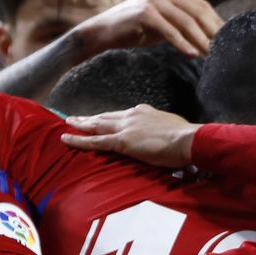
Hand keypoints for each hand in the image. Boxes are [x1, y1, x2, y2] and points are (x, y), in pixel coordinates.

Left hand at [61, 104, 200, 166]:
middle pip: (105, 116)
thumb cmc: (185, 138)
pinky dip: (79, 140)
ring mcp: (125, 128)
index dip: (109, 117)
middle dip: (89, 118)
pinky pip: (96, 141)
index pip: (121, 115)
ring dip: (80, 125)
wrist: (188, 140)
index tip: (101, 117)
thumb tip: (162, 135)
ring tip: (67, 124)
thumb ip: (161, 130)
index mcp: (143, 112)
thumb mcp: (171, 128)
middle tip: (74, 117)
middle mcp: (132, 116)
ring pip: (97, 125)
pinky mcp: (122, 142)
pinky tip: (66, 139)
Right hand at [72, 0, 222, 58]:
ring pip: (186, 22)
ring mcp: (155, 0)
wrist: (104, 32)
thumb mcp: (164, 23)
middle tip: (224, 51)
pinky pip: (170, 31)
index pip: (202, 6)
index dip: (217, 24)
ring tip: (212, 56)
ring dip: (201, 40)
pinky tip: (193, 54)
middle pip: (198, 12)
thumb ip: (184, 25)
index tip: (228, 41)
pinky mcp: (145, 14)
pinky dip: (183, 44)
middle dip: (213, 33)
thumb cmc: (136, 29)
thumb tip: (211, 38)